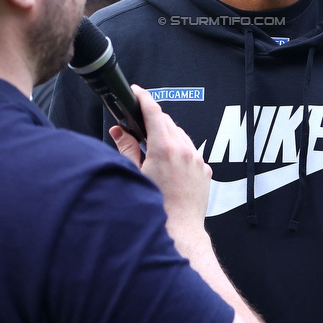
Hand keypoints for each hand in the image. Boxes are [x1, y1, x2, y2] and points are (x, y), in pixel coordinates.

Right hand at [110, 85, 211, 237]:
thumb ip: (127, 149)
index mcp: (163, 149)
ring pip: (180, 135)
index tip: (137, 92)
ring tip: (154, 149)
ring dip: (167, 135)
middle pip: (167, 121)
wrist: (179, 230)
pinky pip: (191, 151)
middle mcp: (183, 150)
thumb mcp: (136, 175)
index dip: (144, 98)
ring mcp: (196, 159)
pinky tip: (169, 165)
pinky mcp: (204, 169)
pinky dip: (180, 150)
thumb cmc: (156, 207)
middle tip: (139, 124)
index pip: (153, 112)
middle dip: (153, 118)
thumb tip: (118, 131)